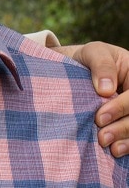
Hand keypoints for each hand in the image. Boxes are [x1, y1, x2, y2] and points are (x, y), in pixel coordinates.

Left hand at [54, 41, 128, 156]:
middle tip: (102, 137)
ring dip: (127, 140)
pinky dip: (128, 145)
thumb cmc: (89, 59)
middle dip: (124, 128)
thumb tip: (106, 89)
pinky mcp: (128, 121)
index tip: (100, 117)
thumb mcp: (93, 52)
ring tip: (110, 148)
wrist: (79, 68)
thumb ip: (101, 65)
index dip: (122, 107)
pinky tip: (117, 151)